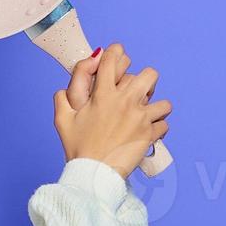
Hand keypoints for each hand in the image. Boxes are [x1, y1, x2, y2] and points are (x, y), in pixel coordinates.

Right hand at [54, 43, 171, 179]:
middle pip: (150, 74)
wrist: (93, 173)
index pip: (113, 59)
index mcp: (103, 94)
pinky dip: (158, 129)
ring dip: (156, 108)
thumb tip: (63, 90)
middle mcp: (125, 102)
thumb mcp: (62, 121)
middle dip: (146, 80)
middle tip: (139, 92)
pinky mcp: (149, 135)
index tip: (118, 56)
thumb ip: (61, 100)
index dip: (116, 52)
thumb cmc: (78, 149)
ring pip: (164, 102)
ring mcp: (140, 118)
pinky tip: (148, 133)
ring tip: (147, 115)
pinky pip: (164, 125)